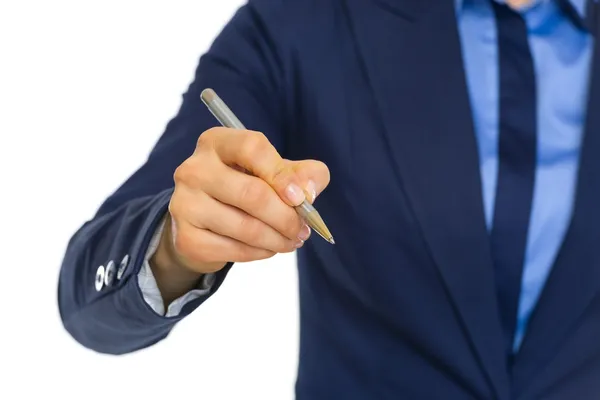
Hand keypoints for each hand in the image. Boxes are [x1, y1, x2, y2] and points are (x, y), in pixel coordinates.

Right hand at [150, 127, 329, 301]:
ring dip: (278, 239)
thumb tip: (308, 192)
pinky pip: (236, 250)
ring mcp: (186, 204)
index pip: (252, 148)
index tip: (300, 198)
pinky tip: (268, 248)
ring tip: (291, 240)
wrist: (203, 222)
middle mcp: (194, 169)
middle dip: (286, 217)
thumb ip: (302, 174)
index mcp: (217, 142)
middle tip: (302, 229)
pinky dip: (261, 253)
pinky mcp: (187, 238)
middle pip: (252, 194)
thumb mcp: (274, 172)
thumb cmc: (244, 187)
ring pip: (247, 227)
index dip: (281, 174)